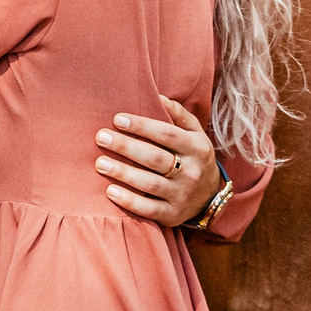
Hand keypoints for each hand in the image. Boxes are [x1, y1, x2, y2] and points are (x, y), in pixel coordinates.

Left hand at [96, 95, 223, 225]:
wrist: (209, 198)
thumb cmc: (193, 157)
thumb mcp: (195, 134)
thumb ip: (178, 114)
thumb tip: (158, 95)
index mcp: (197, 148)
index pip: (166, 134)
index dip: (141, 126)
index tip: (117, 119)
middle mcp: (191, 172)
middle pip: (155, 158)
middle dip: (126, 147)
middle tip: (101, 137)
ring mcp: (182, 195)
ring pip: (149, 183)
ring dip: (122, 172)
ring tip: (100, 163)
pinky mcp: (172, 215)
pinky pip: (148, 209)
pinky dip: (128, 201)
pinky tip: (109, 191)